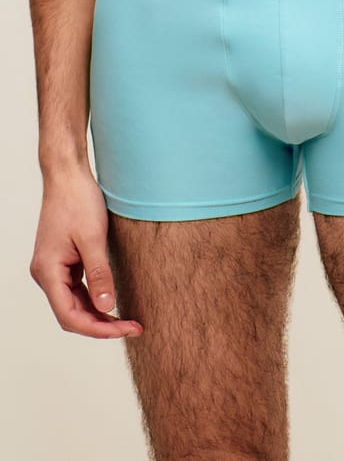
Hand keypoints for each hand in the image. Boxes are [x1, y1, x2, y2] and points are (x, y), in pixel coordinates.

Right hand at [29, 165, 143, 338]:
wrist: (69, 176)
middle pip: (71, 314)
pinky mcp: (63, 260)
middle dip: (101, 325)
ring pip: (74, 303)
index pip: (70, 315)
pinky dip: (94, 298)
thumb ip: (99, 274)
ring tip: (127, 320)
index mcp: (48, 271)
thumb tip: (106, 306)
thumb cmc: (78, 201)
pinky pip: (77, 289)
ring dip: (99, 314)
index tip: (125, 330)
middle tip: (133, 327)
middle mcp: (46, 273)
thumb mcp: (93, 238)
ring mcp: (54, 268)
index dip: (98, 329)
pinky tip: (112, 301)